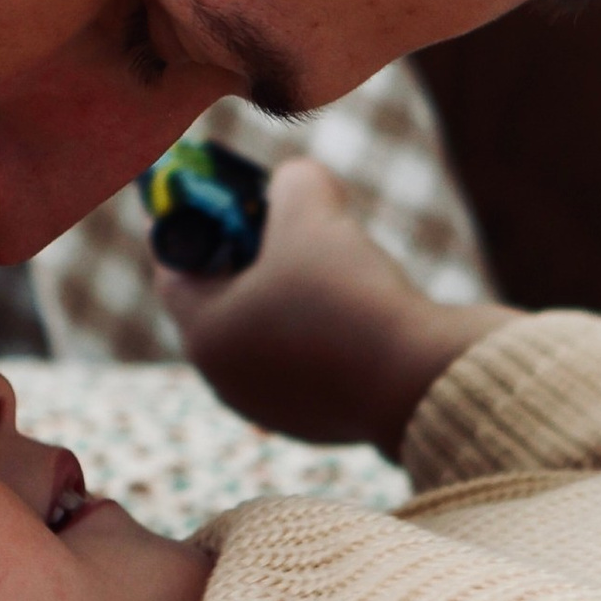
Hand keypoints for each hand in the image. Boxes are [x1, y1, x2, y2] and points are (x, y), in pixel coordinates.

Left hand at [157, 159, 512, 460]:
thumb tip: (295, 183)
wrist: (426, 384)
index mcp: (205, 336)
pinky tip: (361, 304)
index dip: (196, 221)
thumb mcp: (312, 210)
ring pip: (270, 328)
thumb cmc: (350, 297)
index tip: (226, 192)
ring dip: (293, 288)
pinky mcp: (324, 418)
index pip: (174, 268)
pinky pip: (312, 357)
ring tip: (334, 258)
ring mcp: (276, 406)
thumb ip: (291, 182)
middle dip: (250, 251)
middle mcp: (228, 380)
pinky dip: (327, 326)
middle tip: (284, 216)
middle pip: (222, 297)